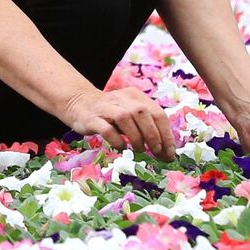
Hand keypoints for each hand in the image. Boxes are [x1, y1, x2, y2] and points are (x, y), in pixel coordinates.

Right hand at [61, 86, 177, 160]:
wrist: (80, 103)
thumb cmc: (111, 114)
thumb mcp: (131, 114)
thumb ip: (147, 127)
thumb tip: (166, 151)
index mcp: (136, 96)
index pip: (157, 113)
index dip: (166, 134)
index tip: (169, 152)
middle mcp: (122, 99)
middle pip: (143, 113)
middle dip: (153, 136)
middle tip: (156, 152)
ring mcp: (106, 108)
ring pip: (125, 118)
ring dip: (137, 137)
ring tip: (140, 150)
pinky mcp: (93, 119)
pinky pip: (106, 129)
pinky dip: (117, 140)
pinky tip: (122, 147)